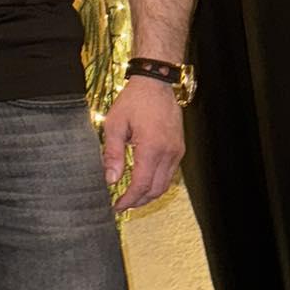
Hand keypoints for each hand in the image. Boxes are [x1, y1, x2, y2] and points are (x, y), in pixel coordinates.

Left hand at [102, 78, 184, 212]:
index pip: (140, 185)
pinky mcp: (179, 148)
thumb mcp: (115, 124)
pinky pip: (170, 174)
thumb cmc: (134, 100)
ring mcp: (177, 151)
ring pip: (165, 184)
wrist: (156, 83)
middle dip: (138, 202)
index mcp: (151, 148)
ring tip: (131, 198)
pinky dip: (157, 183)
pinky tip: (143, 183)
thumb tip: (110, 179)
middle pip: (155, 190)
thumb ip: (112, 153)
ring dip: (148, 195)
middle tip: (122, 205)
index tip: (115, 206)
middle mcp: (168, 152)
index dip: (128, 200)